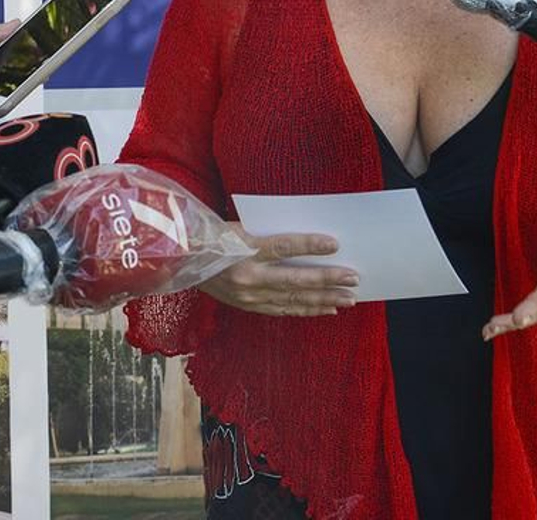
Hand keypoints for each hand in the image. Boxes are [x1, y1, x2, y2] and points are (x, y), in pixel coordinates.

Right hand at [199, 227, 356, 316]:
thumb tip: (308, 243)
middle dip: (327, 280)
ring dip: (323, 299)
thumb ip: (269, 235)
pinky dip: (306, 309)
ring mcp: (247, 295)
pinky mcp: (248, 306)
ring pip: (293, 299)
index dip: (309, 245)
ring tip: (348, 298)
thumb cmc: (214, 236)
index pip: (282, 246)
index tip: (334, 244)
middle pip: (294, 279)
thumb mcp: (239, 227)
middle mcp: (246, 275)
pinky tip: (326, 309)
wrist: (183, 260)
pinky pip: (283, 310)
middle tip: (353, 278)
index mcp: (243, 248)